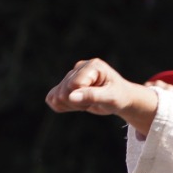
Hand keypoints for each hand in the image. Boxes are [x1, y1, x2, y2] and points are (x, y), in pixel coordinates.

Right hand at [45, 59, 161, 135]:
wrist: (121, 98)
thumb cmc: (119, 96)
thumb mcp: (110, 98)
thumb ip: (91, 96)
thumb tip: (70, 97)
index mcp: (92, 66)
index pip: (73, 85)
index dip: (82, 98)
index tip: (98, 98)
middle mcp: (79, 67)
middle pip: (63, 92)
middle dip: (77, 103)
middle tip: (93, 101)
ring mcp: (71, 75)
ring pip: (56, 96)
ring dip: (71, 106)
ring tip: (87, 101)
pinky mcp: (64, 84)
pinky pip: (51, 98)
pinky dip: (62, 106)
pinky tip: (77, 103)